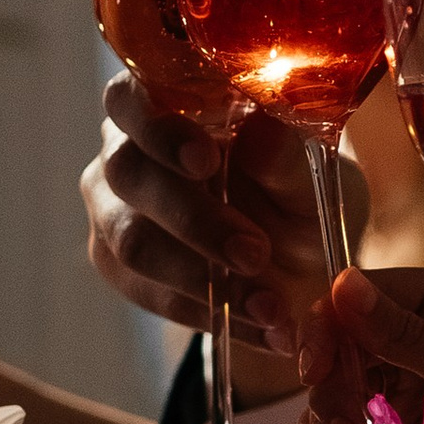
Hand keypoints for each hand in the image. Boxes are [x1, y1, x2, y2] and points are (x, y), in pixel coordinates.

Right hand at [79, 78, 333, 348]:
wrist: (297, 254)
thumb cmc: (296, 192)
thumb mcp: (310, 175)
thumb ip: (284, 156)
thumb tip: (265, 129)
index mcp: (165, 101)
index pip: (132, 96)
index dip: (160, 127)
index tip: (206, 159)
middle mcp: (125, 148)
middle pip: (129, 174)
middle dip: (194, 219)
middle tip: (255, 253)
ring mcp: (113, 209)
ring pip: (132, 242)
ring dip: (203, 279)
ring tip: (270, 306)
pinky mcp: (119, 267)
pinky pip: (150, 295)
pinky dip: (211, 315)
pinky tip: (262, 327)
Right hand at [302, 265, 423, 423]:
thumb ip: (409, 337)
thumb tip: (343, 285)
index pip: (371, 291)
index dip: (331, 327)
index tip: (313, 376)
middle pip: (349, 334)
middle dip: (333, 386)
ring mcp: (419, 361)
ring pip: (342, 372)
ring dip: (330, 417)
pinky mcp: (406, 401)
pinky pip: (351, 404)